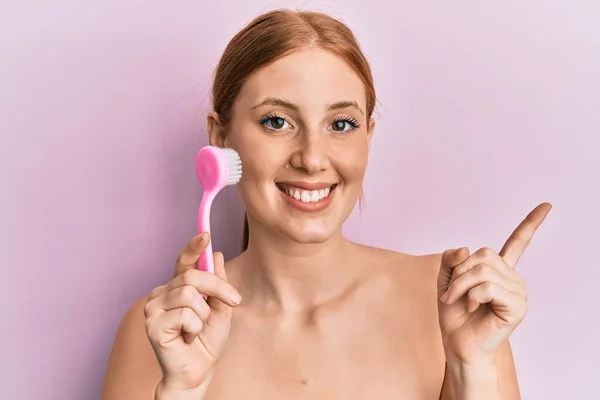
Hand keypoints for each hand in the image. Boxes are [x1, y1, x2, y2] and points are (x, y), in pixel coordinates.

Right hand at [144, 233, 241, 393]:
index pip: (183, 262)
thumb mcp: (221, 307)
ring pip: (189, 294)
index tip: (206, 235)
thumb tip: (216, 254)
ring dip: (204, 314)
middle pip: (191, 275)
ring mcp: (153, 308)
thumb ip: (218, 283)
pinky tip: (187, 337)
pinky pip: (185, 314)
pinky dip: (195, 327)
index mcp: (176, 287)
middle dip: (218, 288)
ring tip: (197, 328)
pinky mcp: (152, 324)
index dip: (193, 247)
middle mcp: (161, 293)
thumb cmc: (207, 341)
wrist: (199, 371)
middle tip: (232, 302)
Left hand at [437, 202, 551, 364]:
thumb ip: (451, 260)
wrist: (459, 345)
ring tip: (459, 301)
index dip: (531, 223)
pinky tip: (473, 309)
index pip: (518, 242)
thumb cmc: (455, 315)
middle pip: (483, 254)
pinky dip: (472, 297)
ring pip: (482, 270)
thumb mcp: (446, 281)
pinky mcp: (518, 306)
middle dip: (459, 272)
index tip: (547, 205)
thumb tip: (465, 248)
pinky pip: (487, 287)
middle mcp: (512, 278)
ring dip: (461, 286)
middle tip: (452, 292)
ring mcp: (518, 291)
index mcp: (498, 270)